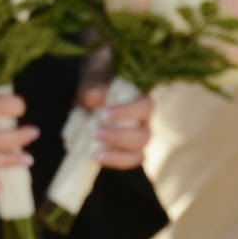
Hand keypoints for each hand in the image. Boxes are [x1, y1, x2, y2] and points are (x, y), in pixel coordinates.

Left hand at [75, 48, 152, 169]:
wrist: (92, 91)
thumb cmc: (98, 81)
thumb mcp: (93, 77)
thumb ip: (94, 84)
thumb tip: (93, 97)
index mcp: (140, 100)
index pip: (145, 107)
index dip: (127, 113)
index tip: (105, 114)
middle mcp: (143, 122)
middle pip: (144, 136)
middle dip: (120, 138)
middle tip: (96, 133)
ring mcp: (135, 138)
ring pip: (138, 154)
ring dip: (118, 155)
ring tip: (96, 153)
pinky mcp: (124, 149)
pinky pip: (127, 161)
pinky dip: (113, 161)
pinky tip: (95, 157)